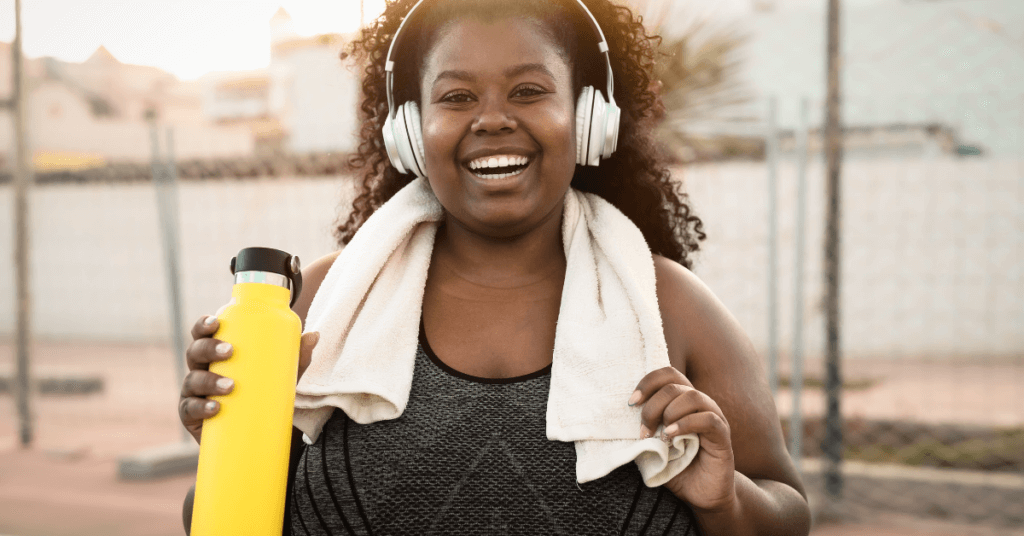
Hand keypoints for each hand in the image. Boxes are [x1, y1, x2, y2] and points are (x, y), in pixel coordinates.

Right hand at [178, 314, 319, 444]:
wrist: (261, 436)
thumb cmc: (266, 394)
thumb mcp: (284, 376)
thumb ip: (297, 357)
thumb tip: (315, 335)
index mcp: (217, 355)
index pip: (204, 335)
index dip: (204, 325)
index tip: (216, 321)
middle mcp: (202, 371)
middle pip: (195, 353)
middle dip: (209, 349)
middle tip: (230, 351)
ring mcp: (195, 394)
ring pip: (193, 381)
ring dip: (209, 380)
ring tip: (231, 385)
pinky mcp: (194, 418)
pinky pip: (190, 410)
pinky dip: (201, 408)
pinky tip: (214, 407)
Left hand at [631, 366, 735, 511]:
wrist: (701, 496)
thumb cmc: (677, 469)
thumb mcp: (653, 449)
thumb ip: (643, 432)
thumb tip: (620, 422)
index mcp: (681, 402)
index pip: (667, 374)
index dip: (647, 382)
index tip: (631, 402)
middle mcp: (699, 405)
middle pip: (674, 384)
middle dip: (653, 405)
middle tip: (644, 430)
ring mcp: (713, 418)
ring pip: (692, 396)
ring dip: (669, 413)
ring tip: (661, 435)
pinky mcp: (722, 436)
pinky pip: (708, 419)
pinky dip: (686, 424)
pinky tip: (672, 436)